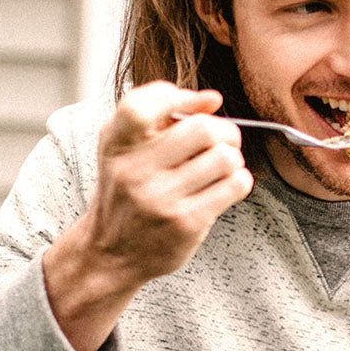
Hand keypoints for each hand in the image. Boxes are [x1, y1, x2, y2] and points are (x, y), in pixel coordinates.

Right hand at [44, 81, 253, 350]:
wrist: (110, 253)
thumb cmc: (126, 191)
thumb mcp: (124, 147)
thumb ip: (159, 113)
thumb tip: (213, 99)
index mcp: (117, 144)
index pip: (140, 106)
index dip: (181, 97)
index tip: (203, 105)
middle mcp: (134, 171)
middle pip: (203, 129)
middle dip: (225, 132)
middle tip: (223, 142)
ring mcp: (160, 199)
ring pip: (225, 158)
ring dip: (233, 160)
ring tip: (223, 168)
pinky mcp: (185, 223)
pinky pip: (234, 186)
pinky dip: (239, 181)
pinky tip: (226, 187)